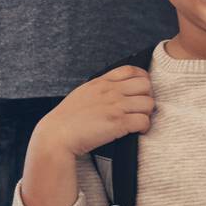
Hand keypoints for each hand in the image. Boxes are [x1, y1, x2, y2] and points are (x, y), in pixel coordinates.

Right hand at [31, 65, 154, 158]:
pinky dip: (144, 127)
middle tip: (140, 108)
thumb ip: (100, 89)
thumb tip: (114, 89)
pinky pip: (144, 121)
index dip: (142, 78)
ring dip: (146, 113)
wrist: (57, 135)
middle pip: (146, 85)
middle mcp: (111, 91)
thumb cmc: (67, 119)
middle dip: (147, 96)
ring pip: (149, 103)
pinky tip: (136, 131)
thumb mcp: (83, 94)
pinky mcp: (118, 122)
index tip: (141, 90)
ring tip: (138, 121)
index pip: (131, 70)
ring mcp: (115, 106)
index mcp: (101, 82)